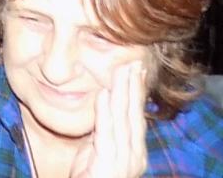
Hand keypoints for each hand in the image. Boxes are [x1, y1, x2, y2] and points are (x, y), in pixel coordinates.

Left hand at [69, 61, 147, 177]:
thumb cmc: (91, 176)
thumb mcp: (100, 150)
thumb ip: (105, 130)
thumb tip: (103, 103)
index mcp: (135, 151)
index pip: (137, 116)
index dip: (137, 92)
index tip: (136, 69)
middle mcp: (135, 155)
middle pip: (134, 114)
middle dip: (134, 87)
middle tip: (134, 62)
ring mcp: (125, 161)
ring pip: (123, 119)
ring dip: (122, 92)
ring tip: (121, 70)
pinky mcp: (110, 165)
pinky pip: (107, 132)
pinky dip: (106, 111)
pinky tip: (105, 93)